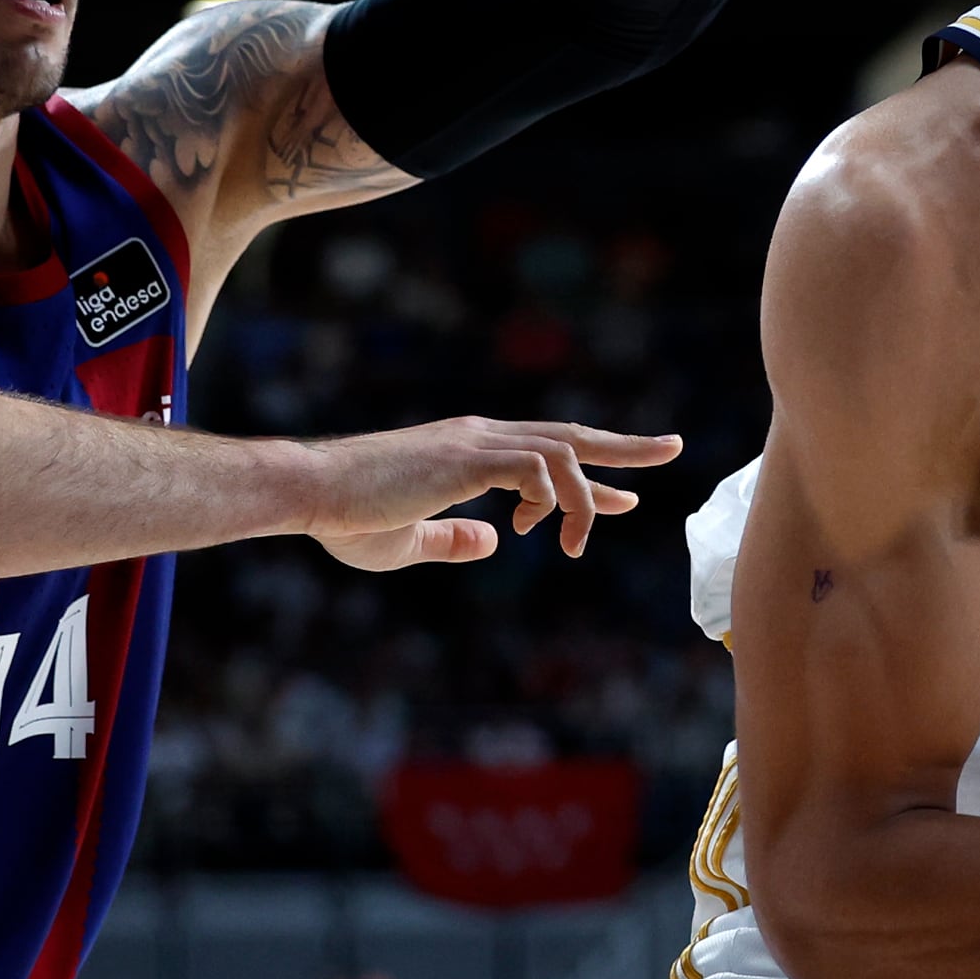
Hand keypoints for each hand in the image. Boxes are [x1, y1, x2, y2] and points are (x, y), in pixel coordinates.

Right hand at [299, 417, 680, 570]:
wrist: (309, 491)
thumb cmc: (346, 517)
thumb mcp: (408, 541)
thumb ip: (453, 540)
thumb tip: (494, 541)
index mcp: (467, 451)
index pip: (546, 456)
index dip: (590, 478)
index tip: (625, 498)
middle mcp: (479, 436)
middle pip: (568, 435)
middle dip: (623, 446)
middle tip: (670, 450)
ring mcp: (476, 442)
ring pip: (562, 453)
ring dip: (586, 496)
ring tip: (578, 543)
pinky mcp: (470, 456)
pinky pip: (539, 468)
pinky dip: (553, 497)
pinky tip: (536, 529)